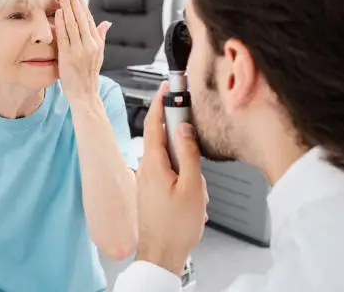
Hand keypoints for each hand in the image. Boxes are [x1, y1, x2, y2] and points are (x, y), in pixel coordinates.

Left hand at [55, 0, 110, 104]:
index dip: (81, 3)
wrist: (85, 95)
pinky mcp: (69, 56)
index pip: (88, 18)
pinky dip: (61, 22)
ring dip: (66, 7)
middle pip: (81, 17)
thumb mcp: (99, 55)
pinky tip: (58, 12)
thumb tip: (107, 23)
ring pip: (73, 23)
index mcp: (97, 43)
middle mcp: (90, 44)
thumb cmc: (89, 76)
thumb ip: (101, 37)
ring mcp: (80, 50)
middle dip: (73, 0)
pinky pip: (65, 36)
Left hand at [135, 82, 208, 275]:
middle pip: (165, 141)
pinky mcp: (152, 191)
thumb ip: (189, 154)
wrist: (161, 255)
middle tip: (197, 161)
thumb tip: (184, 129)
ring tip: (196, 194)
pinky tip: (191, 199)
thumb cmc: (174, 228)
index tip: (166, 87)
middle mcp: (146, 169)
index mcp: (153, 164)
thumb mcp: (192, 188)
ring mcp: (147, 181)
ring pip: (171, 161)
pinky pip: (170, 175)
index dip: (159, 102)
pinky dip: (184, 182)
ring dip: (188, 171)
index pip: (153, 123)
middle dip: (185, 148)